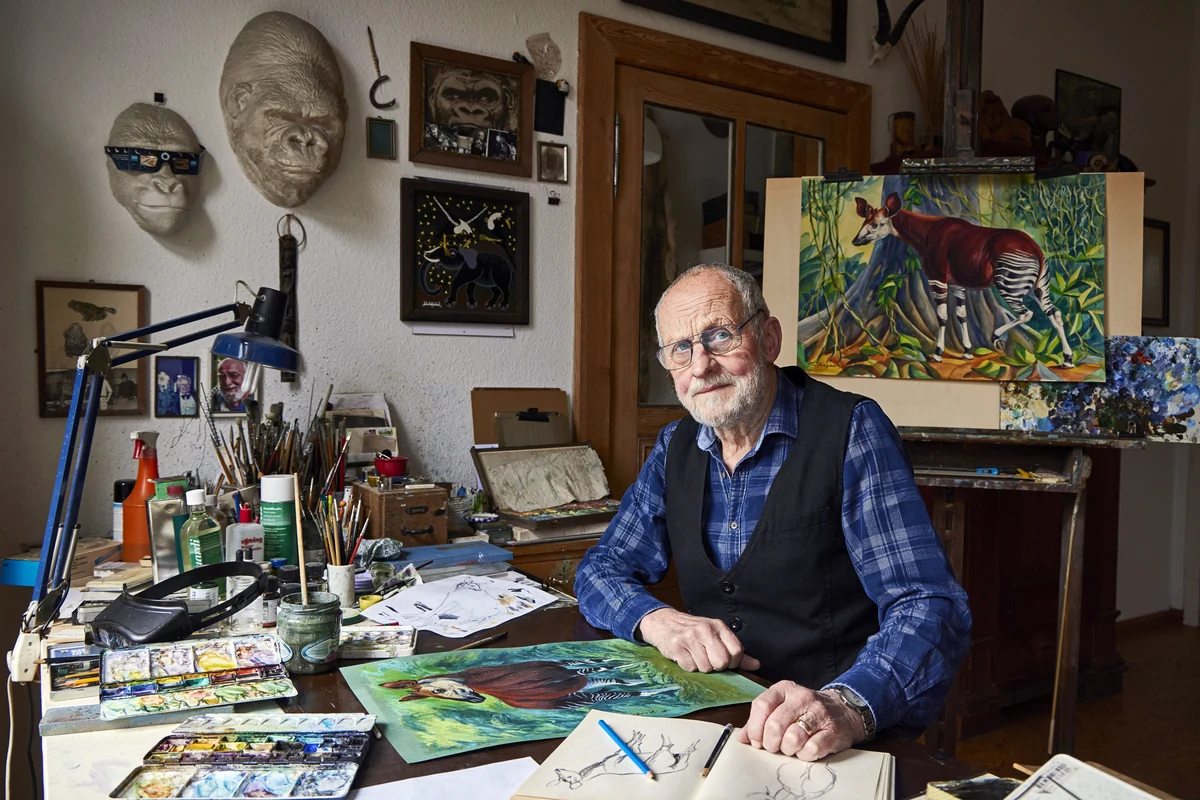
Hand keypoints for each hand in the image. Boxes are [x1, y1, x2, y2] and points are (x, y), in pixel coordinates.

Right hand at [637, 608, 761, 672]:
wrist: (663, 622)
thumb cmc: (692, 631)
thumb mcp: (715, 635)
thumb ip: (736, 651)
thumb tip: (756, 665)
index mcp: (718, 626)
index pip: (737, 651)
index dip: (732, 663)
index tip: (724, 661)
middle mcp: (705, 629)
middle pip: (722, 662)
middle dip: (716, 667)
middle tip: (708, 659)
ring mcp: (690, 637)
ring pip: (705, 667)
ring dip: (700, 667)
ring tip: (694, 655)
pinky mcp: (676, 645)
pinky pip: (689, 667)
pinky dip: (687, 666)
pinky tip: (684, 656)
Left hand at [735, 682, 864, 760]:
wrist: (843, 711)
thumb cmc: (805, 712)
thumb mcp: (781, 707)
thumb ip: (760, 720)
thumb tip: (742, 737)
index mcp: (785, 689)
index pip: (762, 705)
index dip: (755, 727)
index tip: (756, 740)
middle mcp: (802, 697)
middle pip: (775, 725)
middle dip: (770, 743)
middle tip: (773, 747)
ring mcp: (819, 713)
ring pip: (792, 738)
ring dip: (787, 749)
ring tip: (790, 748)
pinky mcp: (832, 731)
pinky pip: (811, 749)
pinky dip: (804, 755)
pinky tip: (804, 750)